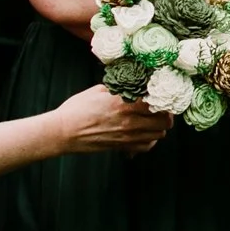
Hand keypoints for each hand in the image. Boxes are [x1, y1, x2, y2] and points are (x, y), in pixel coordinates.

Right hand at [49, 85, 170, 154]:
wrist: (64, 132)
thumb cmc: (77, 109)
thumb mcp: (99, 90)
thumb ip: (120, 88)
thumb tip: (134, 83)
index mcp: (125, 104)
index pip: (158, 102)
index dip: (163, 98)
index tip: (160, 95)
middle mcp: (130, 122)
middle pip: (165, 122)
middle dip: (166, 114)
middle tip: (160, 108)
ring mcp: (128, 137)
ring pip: (159, 135)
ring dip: (158, 126)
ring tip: (151, 119)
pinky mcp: (123, 147)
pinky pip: (146, 147)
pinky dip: (149, 140)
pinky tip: (142, 132)